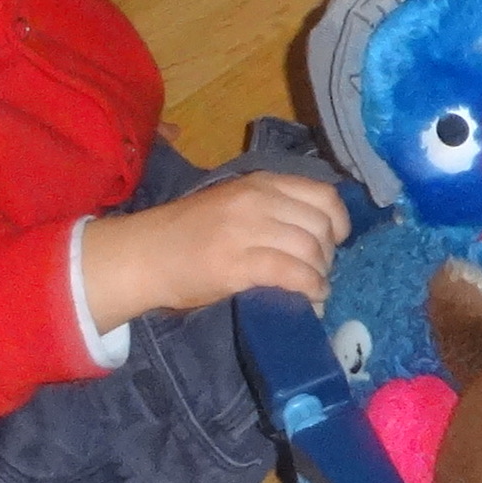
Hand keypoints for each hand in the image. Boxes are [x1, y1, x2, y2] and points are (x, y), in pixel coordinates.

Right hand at [83, 171, 349, 328]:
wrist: (142, 254)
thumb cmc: (186, 234)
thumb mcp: (233, 204)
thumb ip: (270, 210)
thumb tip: (314, 236)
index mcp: (259, 183)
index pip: (323, 195)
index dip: (339, 222)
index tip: (335, 242)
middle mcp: (258, 201)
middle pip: (320, 226)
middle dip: (329, 255)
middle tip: (318, 274)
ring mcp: (247, 230)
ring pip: (311, 250)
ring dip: (321, 276)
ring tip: (315, 290)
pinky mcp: (237, 264)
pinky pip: (292, 274)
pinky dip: (310, 288)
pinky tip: (311, 298)